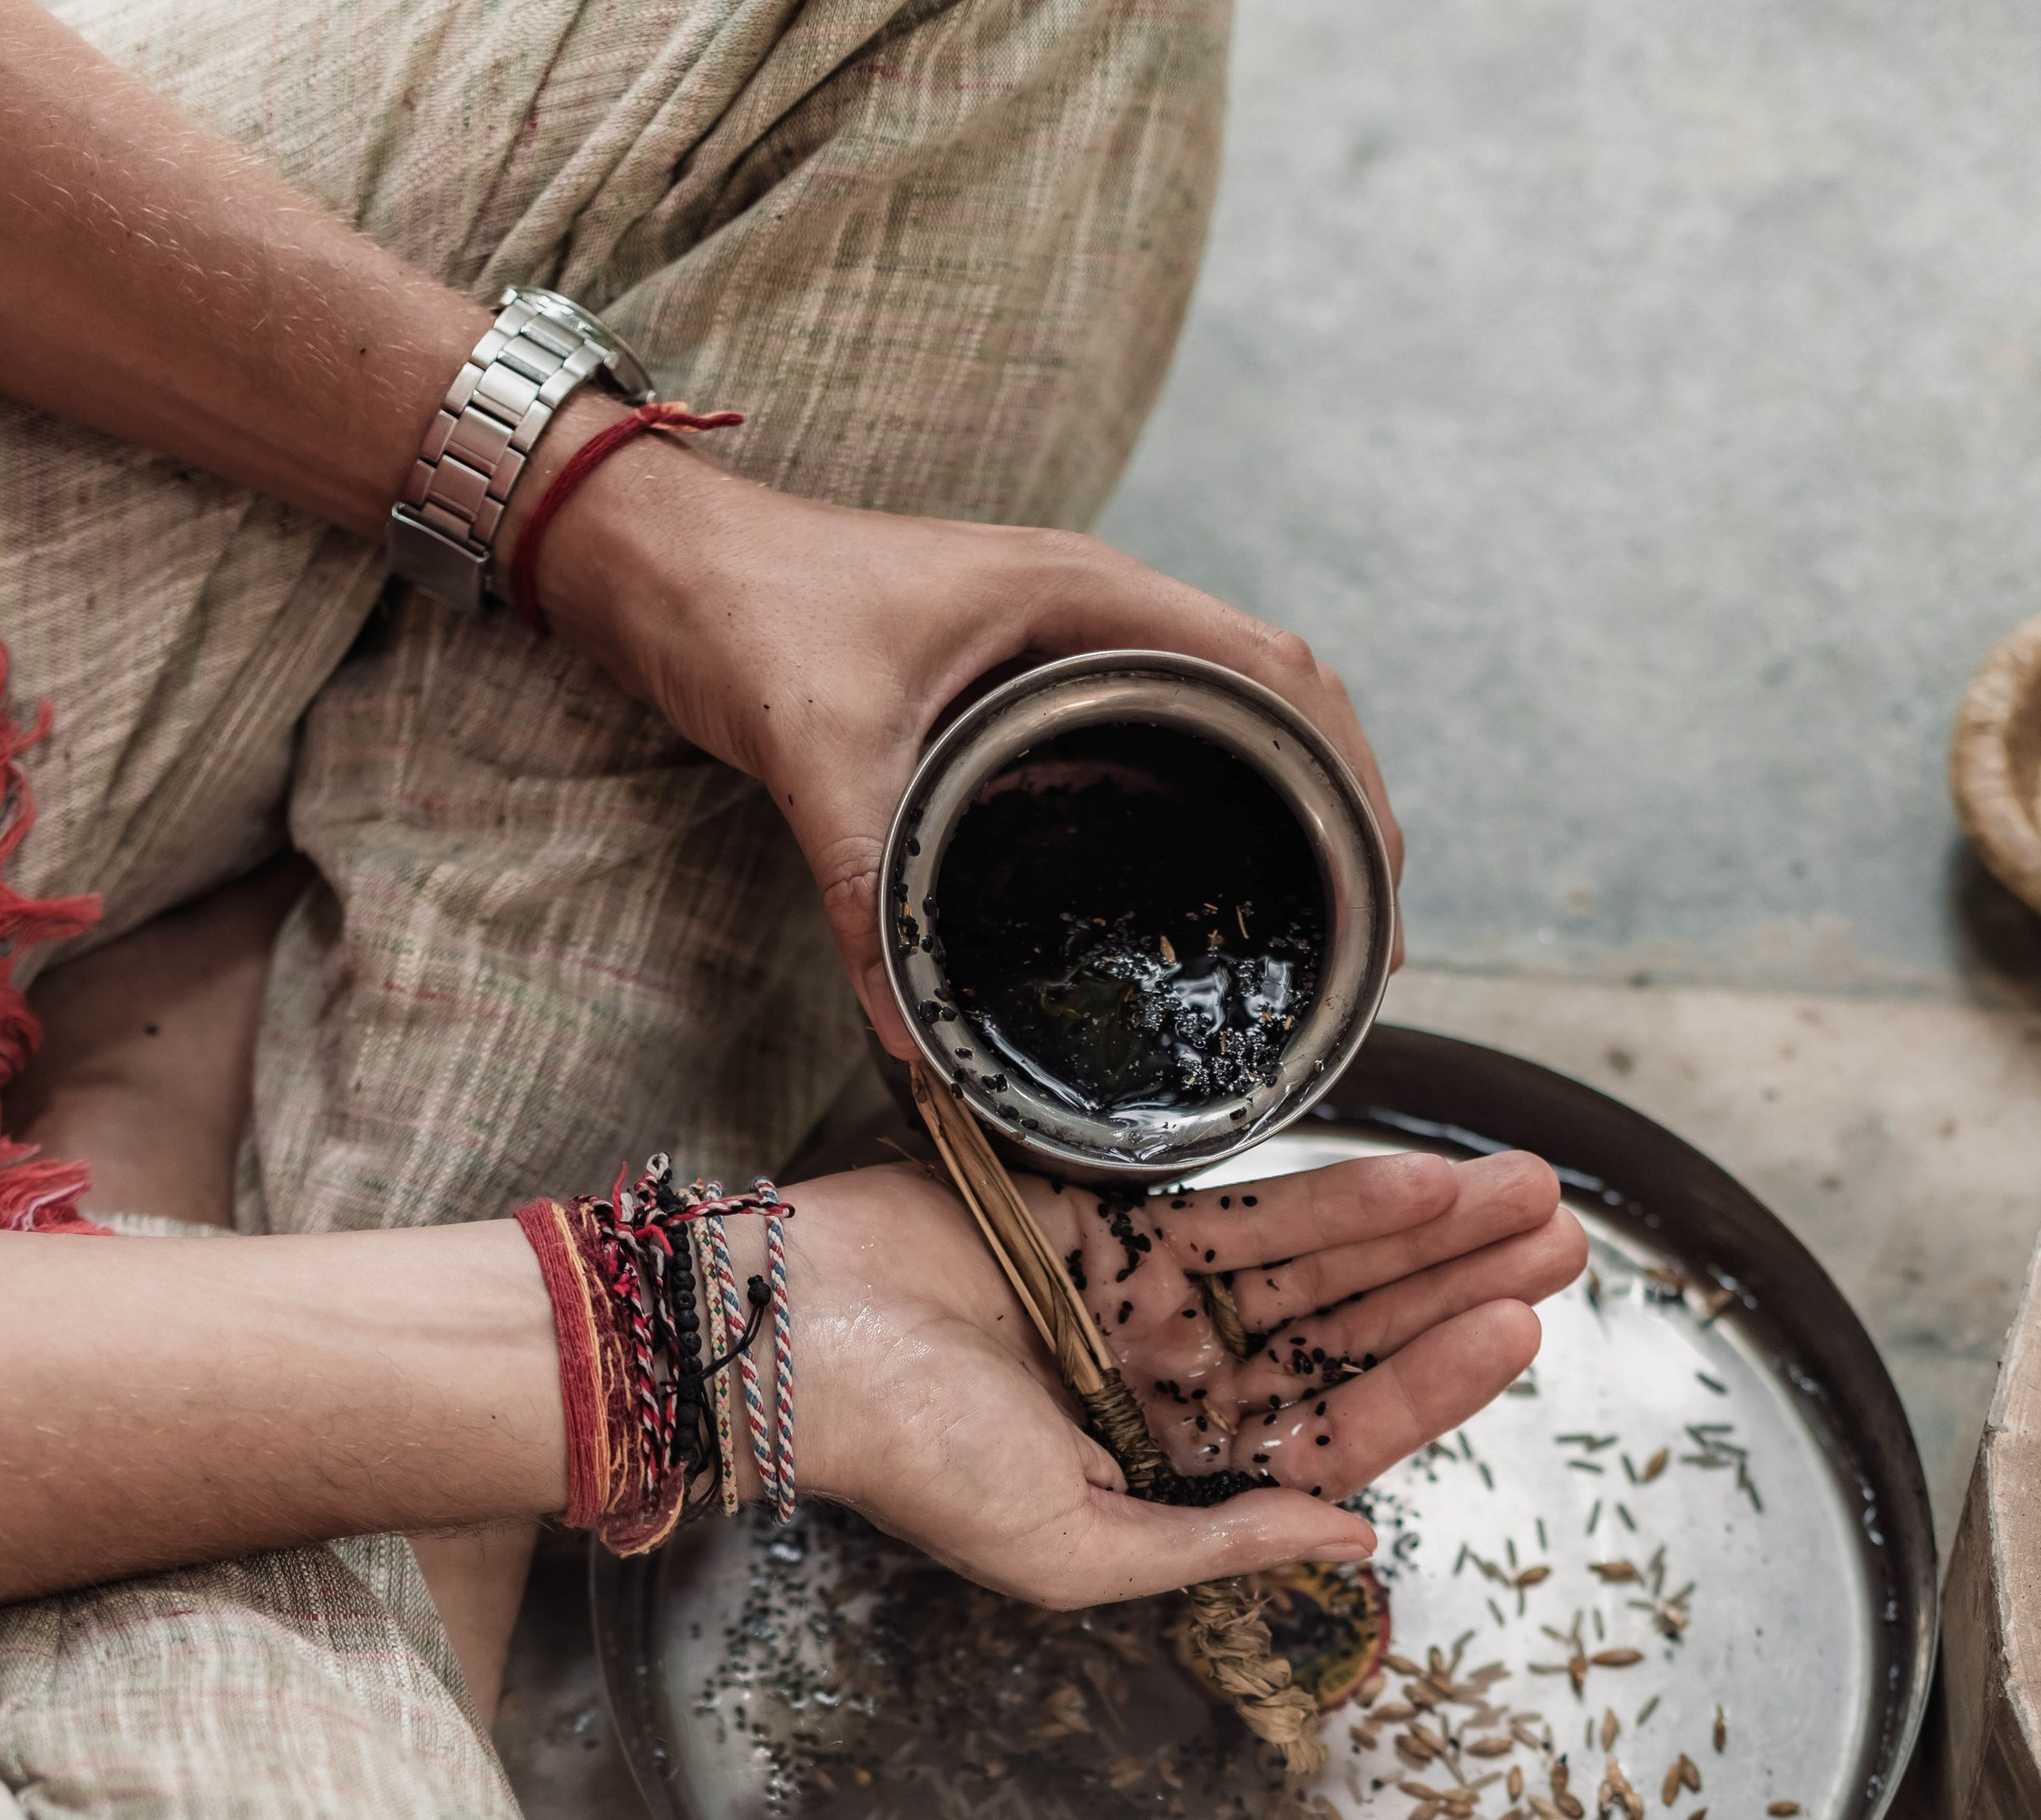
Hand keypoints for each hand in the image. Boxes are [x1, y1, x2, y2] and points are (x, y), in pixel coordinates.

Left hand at [536, 434, 1406, 1053]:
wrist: (663, 561)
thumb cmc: (744, 612)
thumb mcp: (817, 752)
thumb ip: (868, 891)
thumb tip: (911, 1038)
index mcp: (1088, 597)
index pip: (1280, 673)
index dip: (1350, 776)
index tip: (1377, 883)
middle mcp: (1100, 609)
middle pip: (1284, 699)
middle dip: (1345, 807)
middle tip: (1366, 934)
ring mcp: (1070, 641)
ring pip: (1232, 714)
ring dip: (1292, 801)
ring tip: (1322, 916)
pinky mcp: (1028, 680)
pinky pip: (1163, 731)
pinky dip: (1215, 798)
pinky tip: (1214, 879)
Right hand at [773, 1143, 1584, 1606]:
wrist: (792, 1339)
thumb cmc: (913, 1462)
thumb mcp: (1076, 1548)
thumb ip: (1218, 1542)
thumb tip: (1354, 1540)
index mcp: (1170, 1475)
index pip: (1333, 1429)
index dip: (1430, 1387)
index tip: (1518, 1335)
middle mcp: (1172, 1386)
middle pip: (1348, 1336)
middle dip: (1455, 1291)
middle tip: (1564, 1246)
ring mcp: (1147, 1298)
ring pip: (1316, 1262)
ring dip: (1422, 1231)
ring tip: (1527, 1195)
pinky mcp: (1110, 1215)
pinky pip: (1242, 1207)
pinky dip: (1330, 1193)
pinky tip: (1419, 1177)